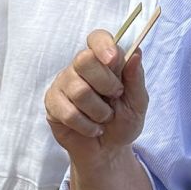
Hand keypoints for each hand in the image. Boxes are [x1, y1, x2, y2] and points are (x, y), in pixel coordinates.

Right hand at [44, 29, 148, 161]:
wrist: (108, 151)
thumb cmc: (123, 123)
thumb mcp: (137, 103)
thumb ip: (136, 79)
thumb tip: (136, 53)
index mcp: (102, 61)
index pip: (97, 38)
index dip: (103, 45)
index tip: (113, 59)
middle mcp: (80, 68)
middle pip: (84, 59)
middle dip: (105, 83)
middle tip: (115, 97)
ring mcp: (63, 84)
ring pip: (79, 90)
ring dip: (99, 111)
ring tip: (104, 118)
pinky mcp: (52, 104)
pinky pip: (68, 112)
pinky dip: (87, 125)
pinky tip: (92, 128)